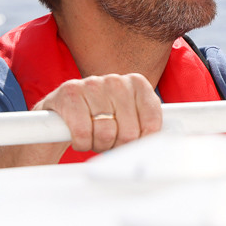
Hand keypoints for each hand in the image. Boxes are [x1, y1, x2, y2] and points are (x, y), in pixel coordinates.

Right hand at [34, 73, 161, 153]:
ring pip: (106, 133)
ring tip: (93, 136)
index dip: (143, 141)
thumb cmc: (99, 118)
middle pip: (130, 132)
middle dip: (118, 145)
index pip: (152, 122)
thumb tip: (165, 144)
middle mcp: (116, 80)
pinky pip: (82, 132)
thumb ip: (147, 128)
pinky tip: (79, 135)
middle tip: (109, 141)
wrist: (59, 114)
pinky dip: (80, 142)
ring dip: (98, 144)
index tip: (134, 144)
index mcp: (137, 83)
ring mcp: (91, 84)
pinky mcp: (68, 94)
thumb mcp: (128, 120)